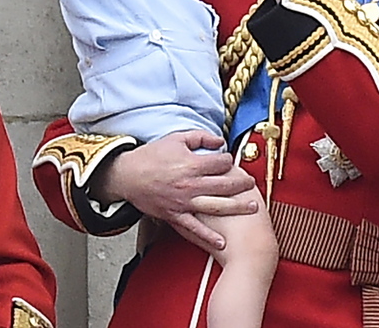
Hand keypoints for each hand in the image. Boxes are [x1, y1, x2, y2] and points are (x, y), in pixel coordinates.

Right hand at [97, 130, 257, 250]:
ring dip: (236, 207)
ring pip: (216, 206)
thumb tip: (219, 140)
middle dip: (242, 184)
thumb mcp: (175, 139)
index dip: (229, 160)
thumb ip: (199, 137)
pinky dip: (208, 236)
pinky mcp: (175, 215)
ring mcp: (183, 202)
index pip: (220, 163)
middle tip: (251, 184)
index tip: (230, 161)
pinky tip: (221, 241)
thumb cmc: (150, 157)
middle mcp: (190, 184)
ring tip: (251, 207)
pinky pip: (194, 228)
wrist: (127, 175)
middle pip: (224, 185)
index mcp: (191, 164)